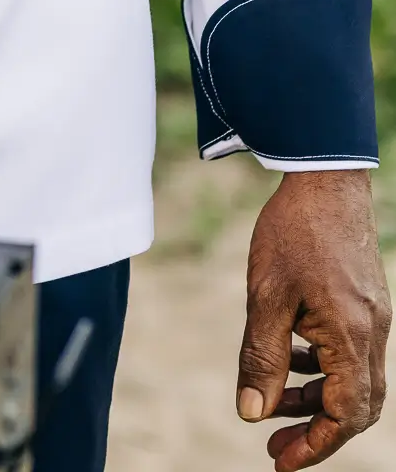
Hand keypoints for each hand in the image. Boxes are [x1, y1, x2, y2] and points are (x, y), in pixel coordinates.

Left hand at [237, 169, 391, 469]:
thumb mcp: (265, 298)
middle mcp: (371, 333)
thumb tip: (252, 414)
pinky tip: (285, 359)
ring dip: (314, 399)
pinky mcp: (362, 303)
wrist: (322, 180)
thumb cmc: (291, 234)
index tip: (280, 463)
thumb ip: (260, 358)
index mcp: (351, 337)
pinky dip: (317, 367)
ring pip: (351, 380)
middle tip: (274, 449)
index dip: (315, 445)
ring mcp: (371, 318)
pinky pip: (346, 352)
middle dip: (316, 432)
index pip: (344, 413)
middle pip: (355, 405)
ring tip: (271, 408)